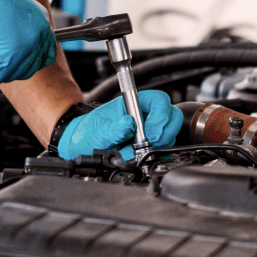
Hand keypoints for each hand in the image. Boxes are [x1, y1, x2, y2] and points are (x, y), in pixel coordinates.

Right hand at [0, 0, 56, 85]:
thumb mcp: (7, 9)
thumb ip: (14, 28)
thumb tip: (7, 48)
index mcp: (40, 21)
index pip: (46, 53)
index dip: (29, 61)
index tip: (14, 63)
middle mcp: (38, 35)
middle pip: (30, 67)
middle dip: (9, 69)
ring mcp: (26, 48)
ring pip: (10, 74)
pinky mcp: (8, 59)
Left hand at [58, 90, 182, 160]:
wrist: (83, 147)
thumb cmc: (89, 132)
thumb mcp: (97, 130)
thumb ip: (113, 128)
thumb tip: (128, 124)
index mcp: (133, 104)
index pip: (159, 100)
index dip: (161, 115)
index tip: (151, 132)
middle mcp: (145, 115)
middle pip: (172, 116)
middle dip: (164, 133)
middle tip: (149, 144)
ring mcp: (150, 131)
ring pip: (170, 134)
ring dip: (158, 147)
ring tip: (136, 151)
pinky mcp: (151, 146)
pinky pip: (164, 150)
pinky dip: (156, 157)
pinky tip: (140, 157)